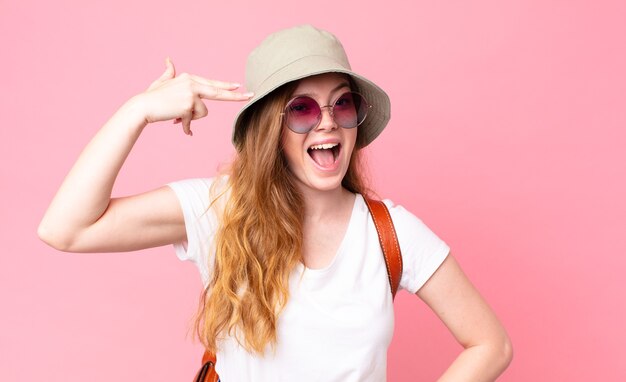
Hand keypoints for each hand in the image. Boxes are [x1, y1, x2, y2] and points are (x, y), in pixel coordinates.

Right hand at [136, 57, 252, 134]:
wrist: (143, 106)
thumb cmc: (152, 96)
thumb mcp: (163, 82)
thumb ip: (169, 72)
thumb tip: (168, 60)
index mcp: (190, 78)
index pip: (212, 84)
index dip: (226, 87)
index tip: (239, 87)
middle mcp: (192, 83)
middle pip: (218, 92)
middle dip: (235, 96)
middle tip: (252, 95)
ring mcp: (191, 94)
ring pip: (202, 112)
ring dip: (190, 118)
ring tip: (176, 115)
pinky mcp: (188, 105)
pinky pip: (193, 120)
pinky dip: (186, 125)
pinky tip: (176, 123)